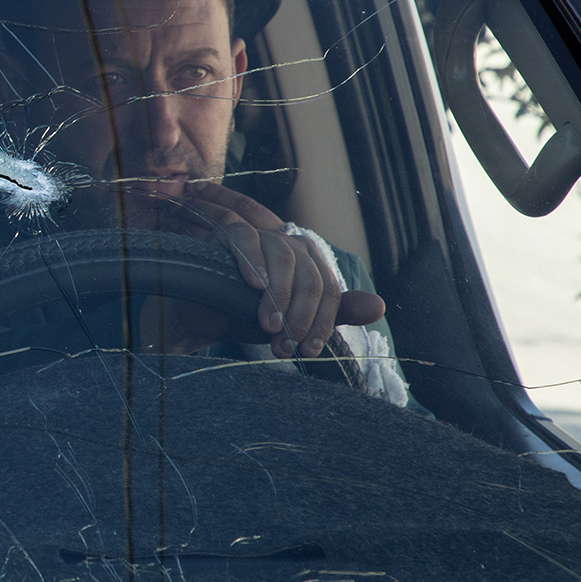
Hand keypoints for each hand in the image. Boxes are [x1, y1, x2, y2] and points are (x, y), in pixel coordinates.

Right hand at [150, 183, 384, 358]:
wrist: (200, 318)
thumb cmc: (248, 317)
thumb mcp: (294, 320)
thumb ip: (333, 313)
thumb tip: (380, 307)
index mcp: (309, 262)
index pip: (327, 288)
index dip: (321, 321)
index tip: (308, 351)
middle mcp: (289, 243)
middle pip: (310, 275)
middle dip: (301, 316)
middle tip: (285, 346)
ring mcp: (260, 234)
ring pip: (284, 259)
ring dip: (279, 298)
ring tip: (269, 328)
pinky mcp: (228, 230)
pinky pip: (245, 239)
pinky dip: (252, 262)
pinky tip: (253, 286)